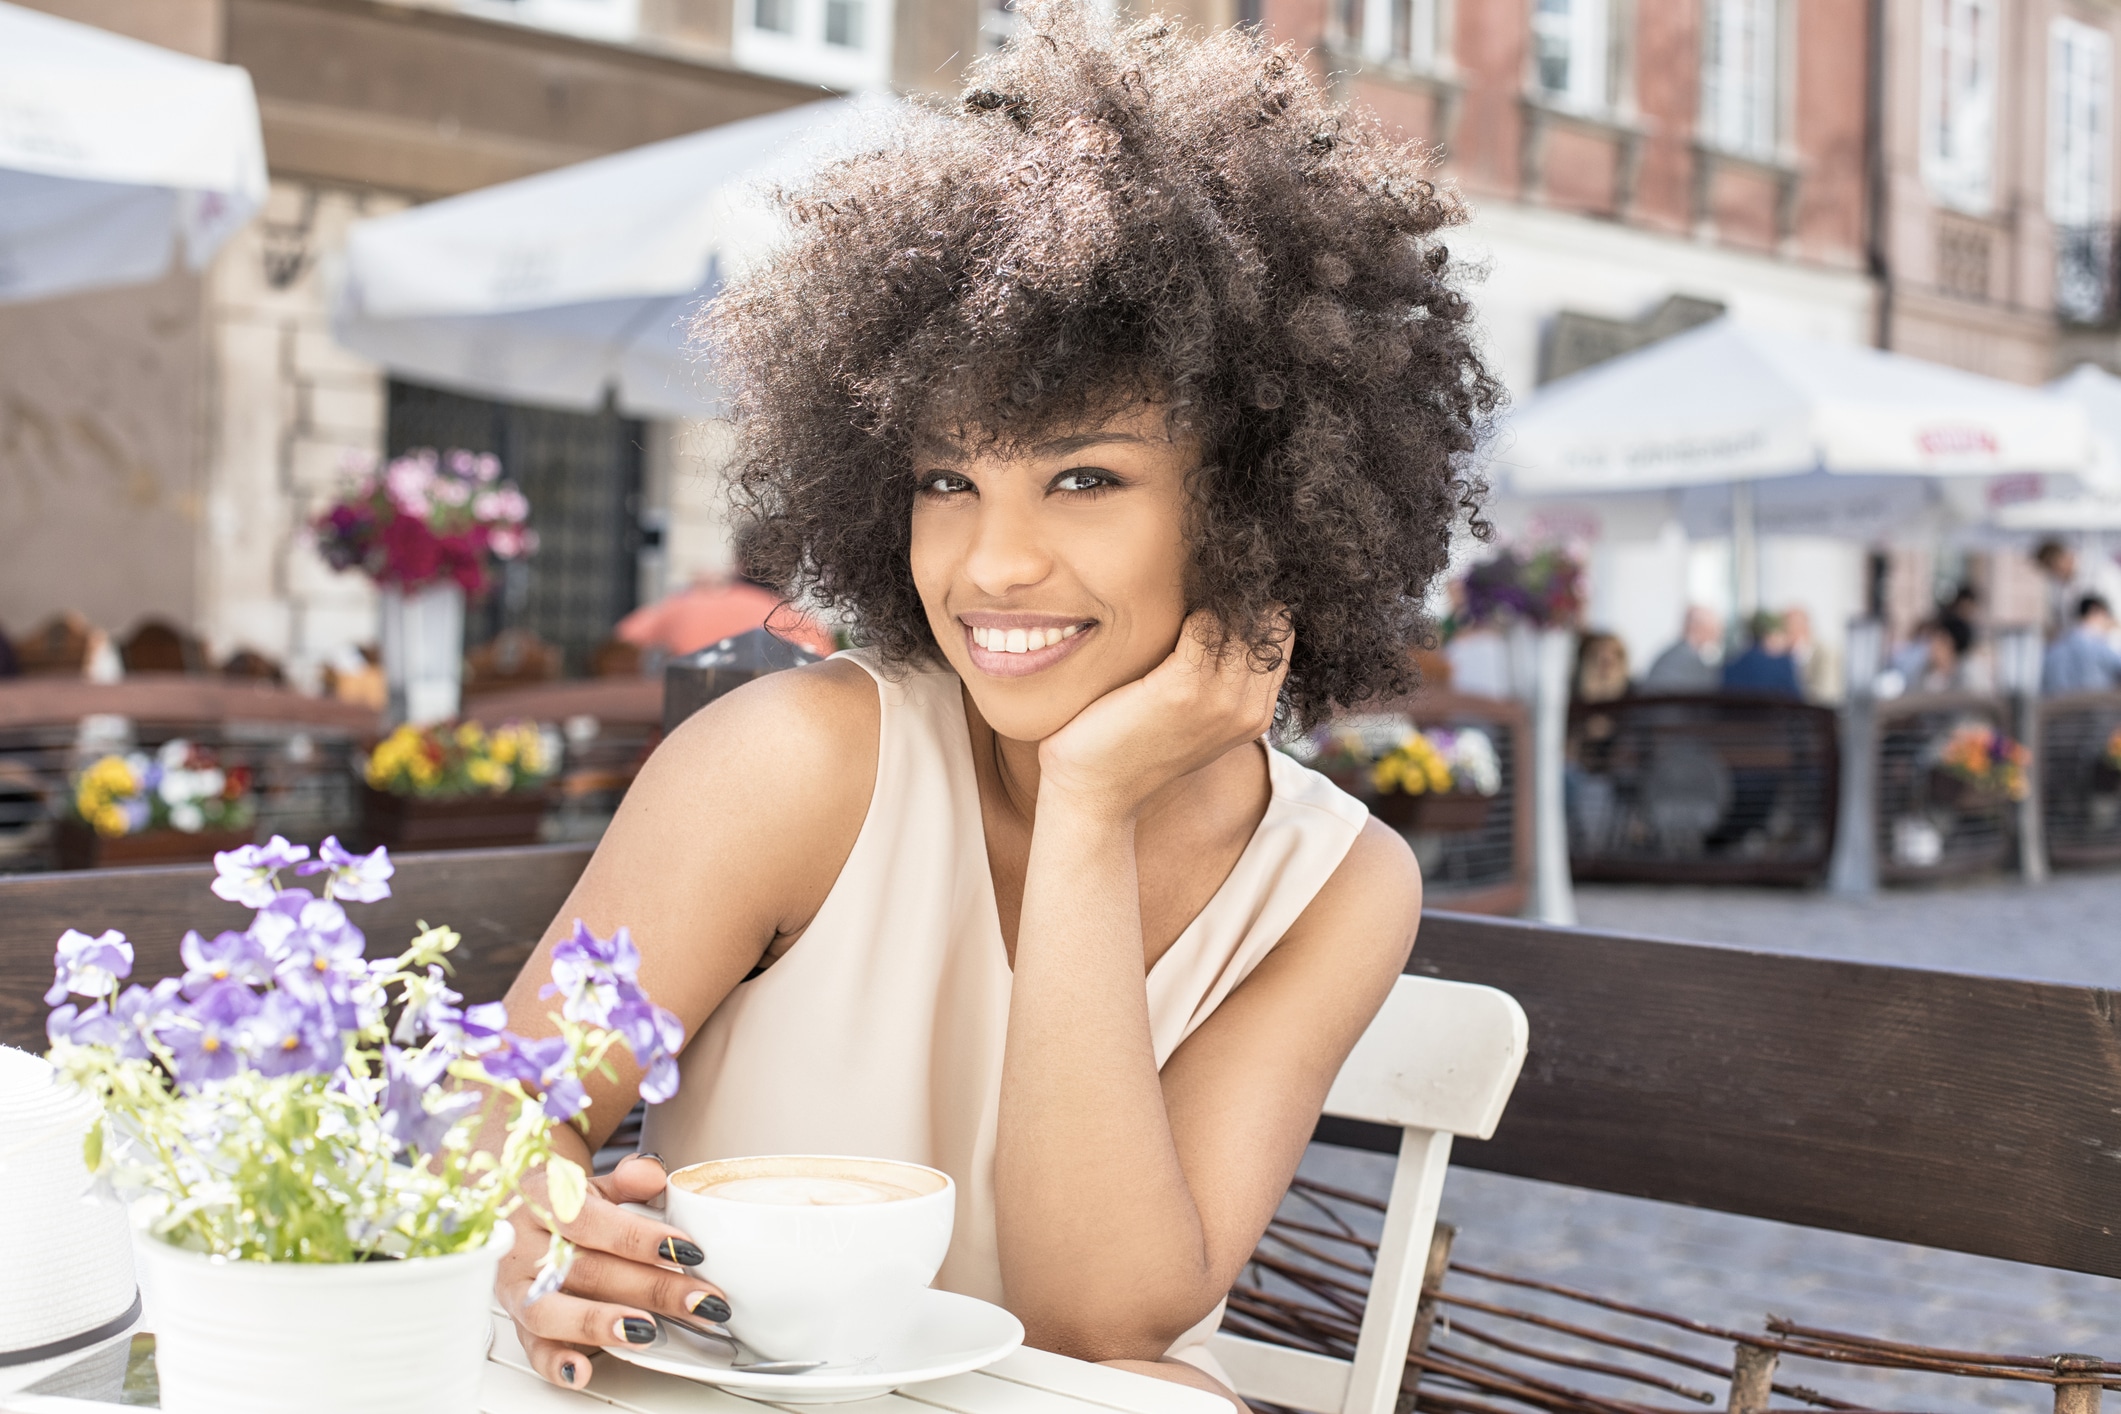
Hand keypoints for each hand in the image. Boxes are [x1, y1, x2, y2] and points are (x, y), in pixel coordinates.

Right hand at [498, 1153, 730, 1390]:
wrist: (510, 1211)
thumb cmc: (563, 1201)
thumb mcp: (595, 1181)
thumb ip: (627, 1178)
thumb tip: (652, 1174)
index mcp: (543, 1199)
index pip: (591, 1220)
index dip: (639, 1238)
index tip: (688, 1251)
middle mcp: (524, 1245)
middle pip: (587, 1270)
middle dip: (651, 1289)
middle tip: (699, 1301)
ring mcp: (517, 1287)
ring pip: (550, 1310)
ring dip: (600, 1324)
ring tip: (648, 1333)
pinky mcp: (517, 1322)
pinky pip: (531, 1347)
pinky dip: (556, 1362)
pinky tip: (584, 1369)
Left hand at [1038, 609, 1290, 821]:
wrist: (1094, 791)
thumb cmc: (1133, 743)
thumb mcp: (1192, 715)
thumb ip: (1218, 680)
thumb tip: (1222, 618)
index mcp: (1255, 715)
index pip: (1281, 635)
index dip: (1255, 606)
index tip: (1223, 588)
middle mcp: (1246, 710)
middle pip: (1267, 622)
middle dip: (1239, 594)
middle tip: (1203, 576)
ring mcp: (1219, 702)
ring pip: (1239, 620)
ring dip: (1213, 596)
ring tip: (1182, 587)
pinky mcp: (1182, 691)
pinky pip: (1202, 625)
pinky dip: (1186, 608)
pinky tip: (1160, 612)